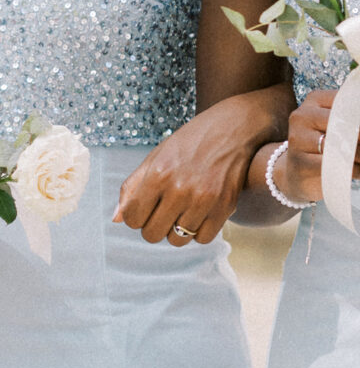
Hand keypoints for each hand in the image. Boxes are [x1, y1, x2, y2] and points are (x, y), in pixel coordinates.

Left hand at [115, 91, 288, 245]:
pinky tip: (200, 214)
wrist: (235, 127)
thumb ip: (133, 187)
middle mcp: (180, 189)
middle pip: (152, 234)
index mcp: (158, 174)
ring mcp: (204, 200)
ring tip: (183, 212)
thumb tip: (116, 219)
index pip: (132, 218)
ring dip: (177, 230)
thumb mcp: (156, 156)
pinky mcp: (225, 207)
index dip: (135, 216)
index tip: (145, 208)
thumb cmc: (192, 141)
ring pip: (177, 240)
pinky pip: (203, 239)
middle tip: (164, 211)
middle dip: (154, 226)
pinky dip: (199, 231)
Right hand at [269, 87, 359, 206]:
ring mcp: (298, 137)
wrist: (298, 174)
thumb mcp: (348, 128)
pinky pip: (335, 166)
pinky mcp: (298, 161)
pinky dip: (357, 171)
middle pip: (349, 123)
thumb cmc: (329, 146)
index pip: (353, 101)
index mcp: (319, 99)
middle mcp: (305, 114)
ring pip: (343, 146)